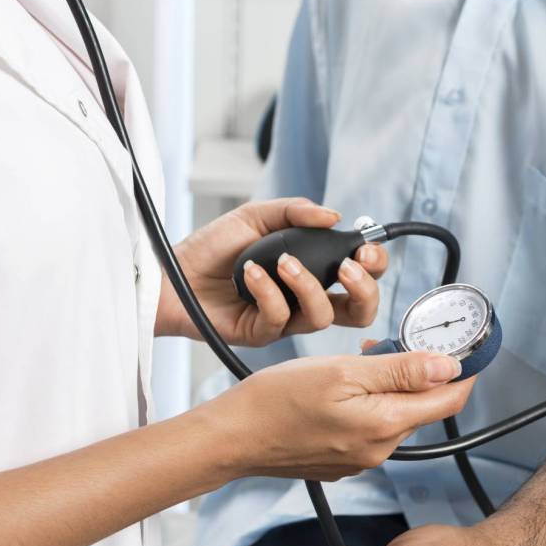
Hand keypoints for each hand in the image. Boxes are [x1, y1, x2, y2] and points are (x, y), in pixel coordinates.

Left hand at [156, 198, 389, 345]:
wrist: (172, 273)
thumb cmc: (212, 247)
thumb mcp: (255, 216)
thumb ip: (295, 211)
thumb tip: (334, 216)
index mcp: (313, 270)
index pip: (359, 275)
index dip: (373, 265)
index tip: (365, 249)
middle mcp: (304, 298)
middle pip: (359, 311)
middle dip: (364, 290)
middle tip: (348, 267)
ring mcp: (285, 319)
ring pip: (323, 318)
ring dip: (310, 285)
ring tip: (285, 262)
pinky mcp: (262, 334)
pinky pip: (280, 318)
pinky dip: (268, 291)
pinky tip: (250, 273)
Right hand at [203, 351, 474, 481]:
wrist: (233, 437)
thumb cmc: (277, 400)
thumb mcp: (343, 371)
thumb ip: (400, 370)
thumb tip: (449, 366)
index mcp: (385, 425)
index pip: (449, 398)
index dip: (464, 369)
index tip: (466, 345)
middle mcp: (380, 450)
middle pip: (422, 406)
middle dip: (417, 373)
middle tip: (390, 343)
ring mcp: (360, 460)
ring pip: (394, 415)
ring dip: (389, 387)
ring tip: (357, 362)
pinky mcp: (342, 462)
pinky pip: (370, 428)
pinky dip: (367, 405)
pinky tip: (339, 390)